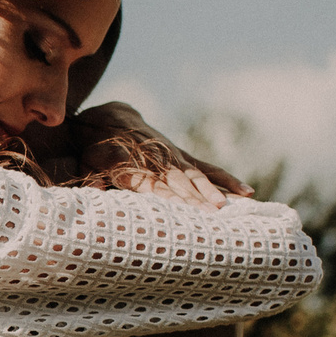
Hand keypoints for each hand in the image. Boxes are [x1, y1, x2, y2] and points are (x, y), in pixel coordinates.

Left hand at [69, 101, 252, 203]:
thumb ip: (95, 175)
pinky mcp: (184, 157)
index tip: (183, 211)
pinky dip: (225, 180)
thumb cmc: (96, 147)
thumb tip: (94, 190)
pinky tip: (246, 192)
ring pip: (196, 177)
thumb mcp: (89, 160)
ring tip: (226, 209)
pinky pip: (208, 169)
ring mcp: (175, 159)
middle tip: (211, 217)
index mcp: (136, 166)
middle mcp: (160, 162)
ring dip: (211, 193)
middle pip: (180, 184)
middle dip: (194, 200)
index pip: (155, 186)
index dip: (170, 199)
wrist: (110, 119)